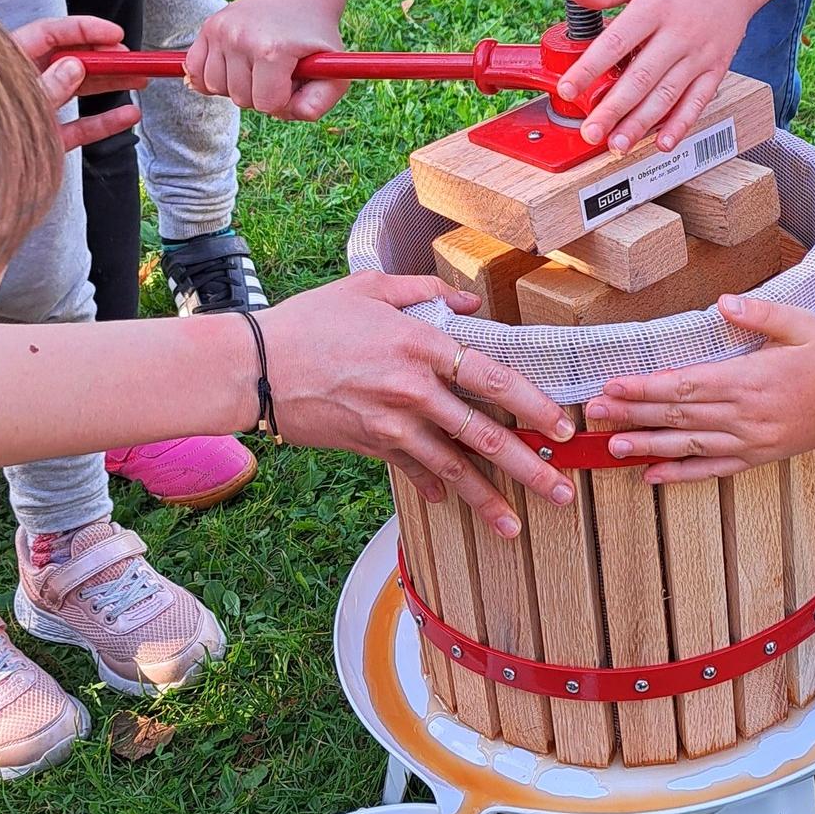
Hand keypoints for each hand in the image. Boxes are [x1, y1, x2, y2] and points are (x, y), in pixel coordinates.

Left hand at [9, 14, 145, 151]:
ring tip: (139, 80)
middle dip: (104, 58)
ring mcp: (36, 112)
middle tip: (131, 59)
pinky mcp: (46, 139)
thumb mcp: (15, 103)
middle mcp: (24, 84)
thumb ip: (46, 85)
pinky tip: (128, 115)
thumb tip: (73, 66)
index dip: (84, 30)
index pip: (49, 34)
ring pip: (79, 91)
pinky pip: (80, 126)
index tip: (115, 34)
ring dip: (111, 85)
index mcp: (7, 64)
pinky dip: (105, 121)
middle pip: (69, 60)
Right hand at [185, 0, 347, 118]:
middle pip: (241, 99)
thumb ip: (318, 103)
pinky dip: (211, 78)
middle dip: (262, 94)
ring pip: (216, 88)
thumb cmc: (315, 38)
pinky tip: (234, 67)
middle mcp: (241, 38)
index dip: (283, 100)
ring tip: (259, 66)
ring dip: (238, 86)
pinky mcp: (208, 28)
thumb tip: (284, 114)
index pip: (266, 104)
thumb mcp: (333, 71)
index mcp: (273, 50)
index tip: (293, 81)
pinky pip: (195, 72)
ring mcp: (221, 31)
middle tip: (279, 70)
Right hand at [256, 273, 580, 533]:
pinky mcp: (370, 446)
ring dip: (488, 500)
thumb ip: (426, 291)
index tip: (562, 427)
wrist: (252, 366)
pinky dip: (433, 489)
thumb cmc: (311, 320)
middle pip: (484, 436)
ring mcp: (391, 424)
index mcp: (423, 345)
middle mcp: (414, 390)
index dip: (533, 406)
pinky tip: (451, 504)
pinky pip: (412, 471)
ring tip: (517, 526)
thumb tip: (469, 301)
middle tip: (562, 491)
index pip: (494, 380)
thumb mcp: (371, 287)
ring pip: (452, 469)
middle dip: (529, 468)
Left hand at [558, 0, 761, 154]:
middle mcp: (679, 34)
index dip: (590, 68)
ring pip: (667, 95)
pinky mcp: (716, 68)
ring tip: (617, 144)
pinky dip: (681, 124)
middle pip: (641, 77)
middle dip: (613, 109)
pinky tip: (663, 143)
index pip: (617, 42)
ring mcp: (699, 54)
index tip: (568, 89)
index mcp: (655, 7)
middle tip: (590, 131)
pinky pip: (699, 101)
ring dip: (641, 124)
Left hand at [585, 294, 814, 480]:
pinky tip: (653, 476)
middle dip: (633, 414)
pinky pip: (713, 469)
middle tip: (595, 413)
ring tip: (613, 447)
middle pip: (678, 415)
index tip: (613, 385)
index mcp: (748, 378)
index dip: (646, 387)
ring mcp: (749, 440)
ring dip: (648, 446)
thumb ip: (759, 313)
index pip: (685, 384)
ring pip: (689, 445)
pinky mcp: (757, 456)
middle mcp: (743, 414)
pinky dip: (681, 475)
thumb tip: (724, 302)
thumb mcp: (799, 322)